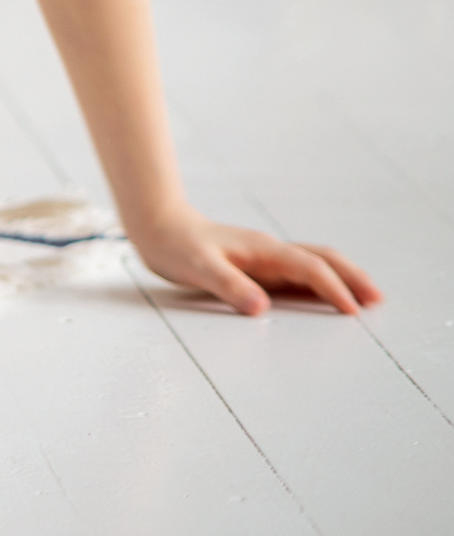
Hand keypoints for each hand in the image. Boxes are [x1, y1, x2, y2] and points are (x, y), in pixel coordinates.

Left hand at [129, 204, 382, 316]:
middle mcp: (269, 251)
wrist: (158, 225)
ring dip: (342, 278)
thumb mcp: (198, 268)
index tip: (352, 309)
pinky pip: (298, 271)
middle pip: (322, 259)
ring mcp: (265, 257)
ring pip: (314, 263)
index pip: (308, 268)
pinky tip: (325, 294)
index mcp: (262, 250)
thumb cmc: (176, 245)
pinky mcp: (258, 265)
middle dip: (352, 278)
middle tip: (377, 300)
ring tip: (365, 298)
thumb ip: (229, 286)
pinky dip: (320, 281)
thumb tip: (260, 307)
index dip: (332, 287)